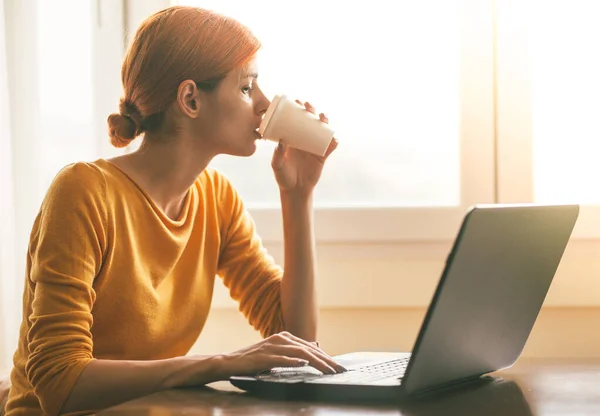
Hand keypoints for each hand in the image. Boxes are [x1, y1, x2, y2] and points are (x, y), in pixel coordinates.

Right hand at [221, 331, 346, 375]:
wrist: (229, 362)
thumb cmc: (254, 359)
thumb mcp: (277, 352)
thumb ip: (294, 349)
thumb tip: (314, 345)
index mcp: (285, 337)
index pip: (310, 347)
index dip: (326, 356)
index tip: (338, 366)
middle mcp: (280, 339)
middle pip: (308, 348)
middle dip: (326, 360)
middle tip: (339, 369)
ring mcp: (272, 347)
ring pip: (299, 352)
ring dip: (316, 361)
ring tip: (327, 370)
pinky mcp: (263, 356)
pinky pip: (281, 358)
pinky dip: (293, 361)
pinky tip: (303, 363)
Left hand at [271, 100, 337, 196]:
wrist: (295, 191)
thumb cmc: (283, 177)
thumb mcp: (277, 165)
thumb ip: (277, 155)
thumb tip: (281, 142)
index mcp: (293, 139)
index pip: (295, 120)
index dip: (297, 110)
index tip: (296, 102)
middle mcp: (304, 140)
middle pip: (310, 121)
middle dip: (311, 111)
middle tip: (308, 106)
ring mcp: (314, 147)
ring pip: (322, 131)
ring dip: (325, 122)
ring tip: (322, 118)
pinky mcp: (322, 156)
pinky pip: (330, 147)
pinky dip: (334, 142)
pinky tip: (334, 139)